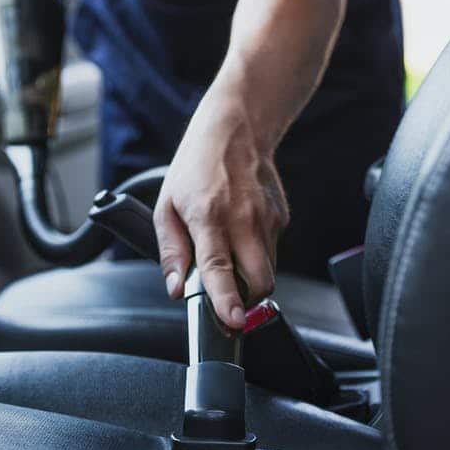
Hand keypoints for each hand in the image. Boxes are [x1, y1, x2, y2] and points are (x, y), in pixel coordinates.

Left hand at [154, 85, 289, 329]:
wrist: (236, 128)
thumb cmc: (196, 166)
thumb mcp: (166, 206)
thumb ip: (170, 251)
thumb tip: (175, 288)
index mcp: (210, 217)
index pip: (220, 269)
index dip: (227, 300)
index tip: (232, 321)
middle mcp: (244, 220)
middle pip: (259, 281)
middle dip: (246, 300)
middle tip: (227, 299)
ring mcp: (268, 219)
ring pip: (267, 270)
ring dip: (248, 275)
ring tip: (228, 251)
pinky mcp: (282, 217)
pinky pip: (271, 251)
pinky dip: (256, 254)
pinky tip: (240, 232)